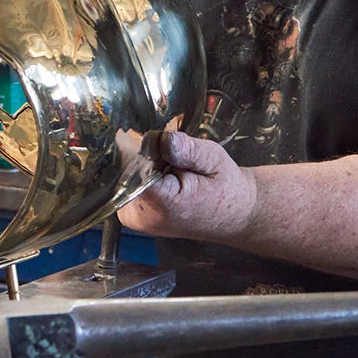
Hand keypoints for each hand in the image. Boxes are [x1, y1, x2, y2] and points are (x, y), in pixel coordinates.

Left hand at [118, 131, 259, 243]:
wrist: (231, 214)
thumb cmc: (224, 189)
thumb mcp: (214, 159)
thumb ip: (187, 149)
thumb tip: (162, 139)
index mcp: (163, 206)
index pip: (135, 167)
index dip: (148, 151)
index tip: (166, 148)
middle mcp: (142, 216)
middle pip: (127, 168)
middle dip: (148, 157)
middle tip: (176, 163)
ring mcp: (134, 218)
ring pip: (125, 174)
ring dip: (146, 166)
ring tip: (173, 173)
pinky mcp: (131, 214)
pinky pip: (128, 182)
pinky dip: (144, 175)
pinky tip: (165, 179)